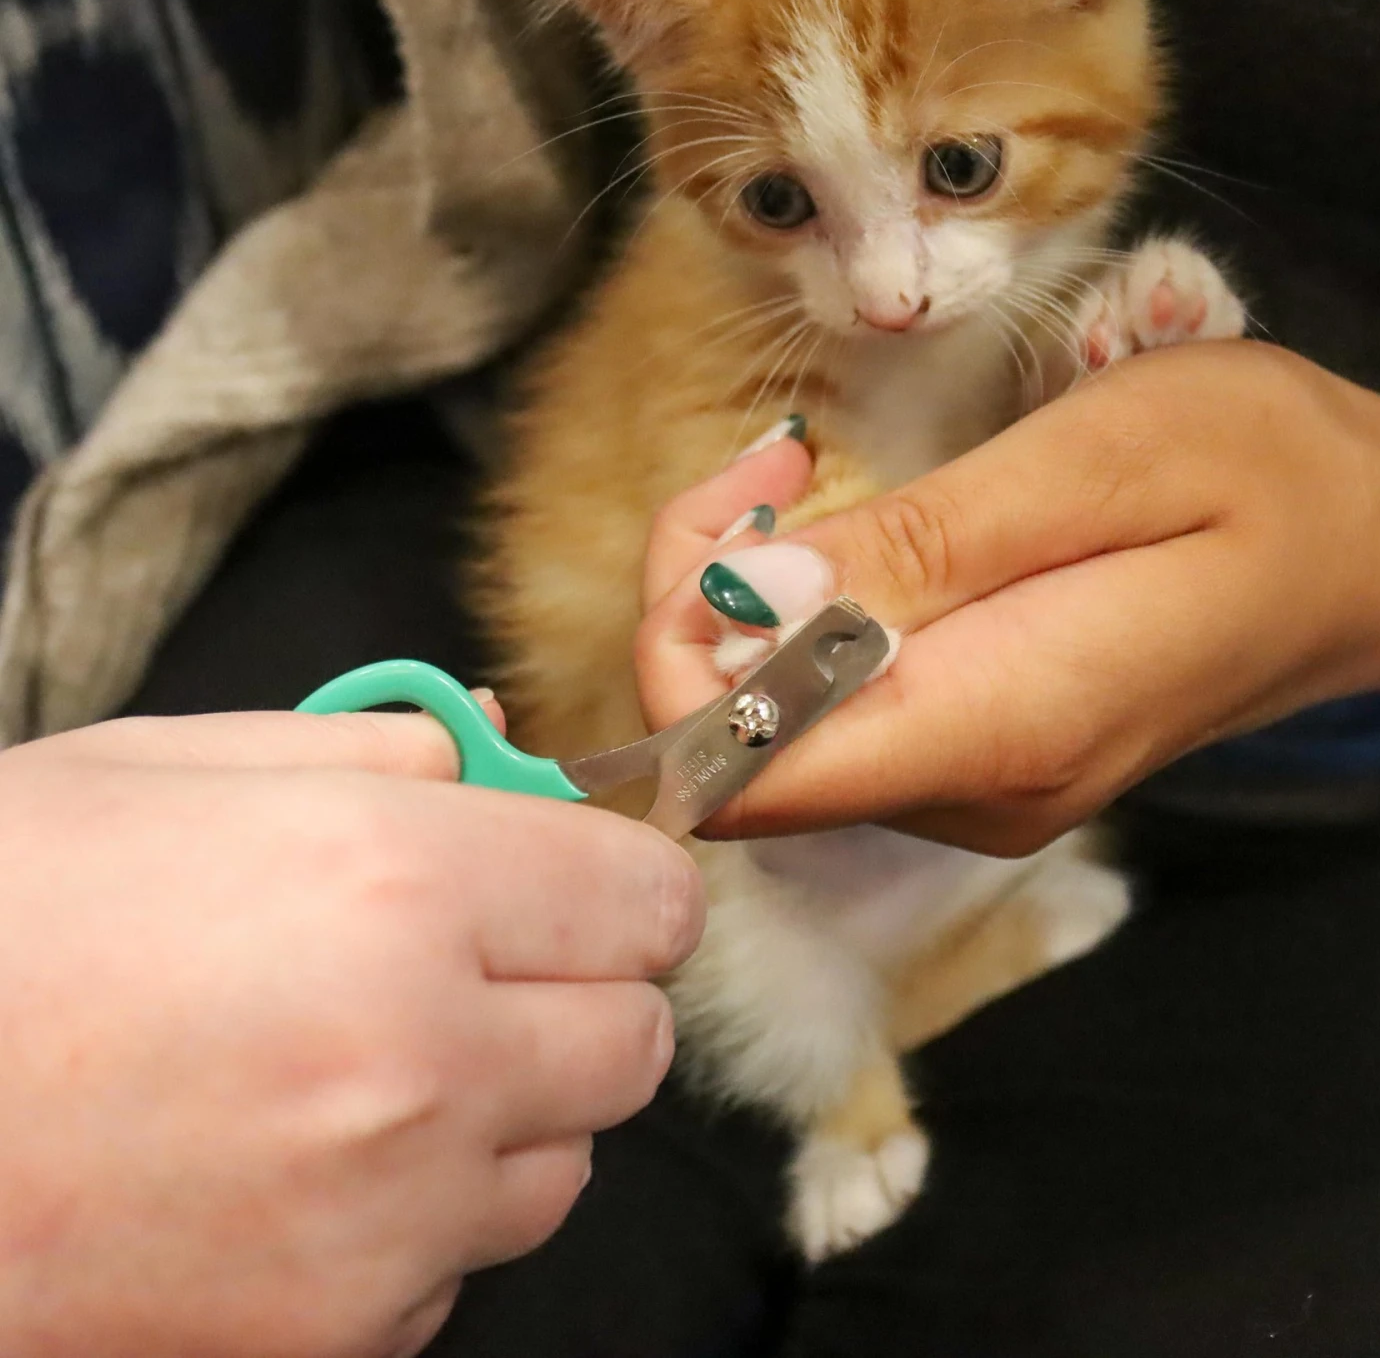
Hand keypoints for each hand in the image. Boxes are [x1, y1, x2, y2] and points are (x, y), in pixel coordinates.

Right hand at [0, 708, 702, 1357]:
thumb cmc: (3, 914)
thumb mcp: (180, 767)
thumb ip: (380, 750)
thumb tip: (496, 757)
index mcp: (399, 885)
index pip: (647, 902)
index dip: (627, 887)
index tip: (591, 886)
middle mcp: (422, 1059)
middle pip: (633, 1043)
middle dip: (584, 995)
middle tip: (492, 966)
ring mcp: (383, 1220)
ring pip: (561, 1162)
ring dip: (510, 1110)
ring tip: (378, 1068)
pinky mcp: (330, 1337)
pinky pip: (457, 1268)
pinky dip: (419, 1220)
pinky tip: (306, 1172)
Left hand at [636, 343, 1379, 855]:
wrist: (1376, 553)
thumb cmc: (1268, 475)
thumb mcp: (1099, 457)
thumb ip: (921, 546)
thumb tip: (739, 606)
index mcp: (999, 728)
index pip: (743, 772)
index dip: (676, 657)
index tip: (731, 517)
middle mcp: (972, 793)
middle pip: (742, 751)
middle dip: (701, 598)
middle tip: (771, 459)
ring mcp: (978, 789)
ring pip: (778, 730)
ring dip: (750, 598)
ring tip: (802, 470)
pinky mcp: (985, 758)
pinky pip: (840, 713)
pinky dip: (805, 620)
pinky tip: (852, 534)